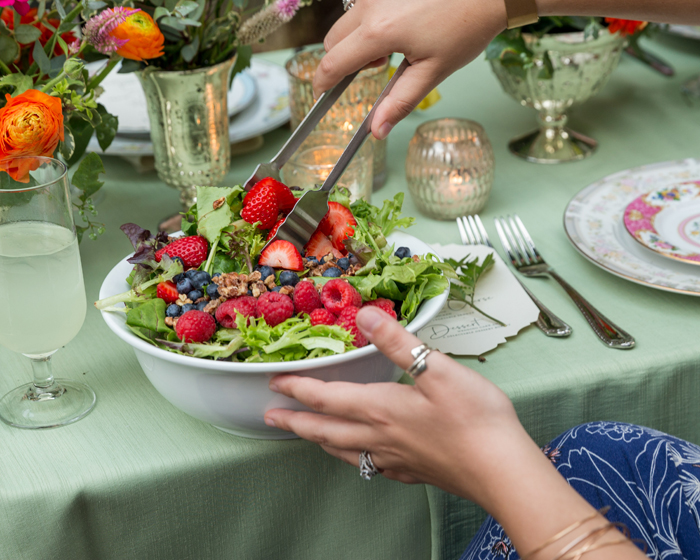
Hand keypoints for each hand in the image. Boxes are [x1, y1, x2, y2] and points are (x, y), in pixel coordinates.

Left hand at [264, 306, 536, 505]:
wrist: (501, 471)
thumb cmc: (474, 419)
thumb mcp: (436, 369)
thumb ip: (398, 342)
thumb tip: (365, 315)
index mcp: (381, 408)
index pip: (327, 397)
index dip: (298, 388)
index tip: (275, 382)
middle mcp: (380, 436)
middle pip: (325, 429)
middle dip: (295, 421)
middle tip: (270, 418)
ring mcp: (395, 459)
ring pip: (344, 451)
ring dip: (319, 441)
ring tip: (306, 437)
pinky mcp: (412, 472)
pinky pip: (370, 466)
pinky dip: (353, 459)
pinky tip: (362, 459)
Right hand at [313, 0, 506, 138]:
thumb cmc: (465, 25)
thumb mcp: (432, 71)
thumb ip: (399, 101)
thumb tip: (376, 130)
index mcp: (378, 32)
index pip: (332, 63)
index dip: (322, 83)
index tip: (321, 94)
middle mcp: (369, 5)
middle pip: (332, 40)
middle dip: (345, 59)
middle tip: (380, 65)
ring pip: (347, 21)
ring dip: (359, 38)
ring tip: (397, 41)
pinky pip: (363, 5)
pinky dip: (371, 19)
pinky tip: (401, 20)